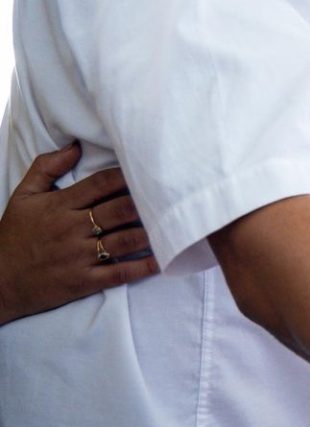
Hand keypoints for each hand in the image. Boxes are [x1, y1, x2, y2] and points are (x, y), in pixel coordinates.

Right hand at [0, 143, 157, 323]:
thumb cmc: (14, 235)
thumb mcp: (23, 197)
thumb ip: (46, 167)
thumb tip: (75, 145)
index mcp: (60, 206)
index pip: (101, 184)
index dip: (128, 176)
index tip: (151, 168)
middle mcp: (72, 229)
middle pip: (119, 209)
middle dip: (147, 201)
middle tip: (175, 193)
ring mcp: (79, 256)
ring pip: (125, 240)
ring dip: (152, 231)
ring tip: (177, 221)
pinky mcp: (84, 281)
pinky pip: (119, 273)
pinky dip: (144, 267)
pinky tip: (165, 259)